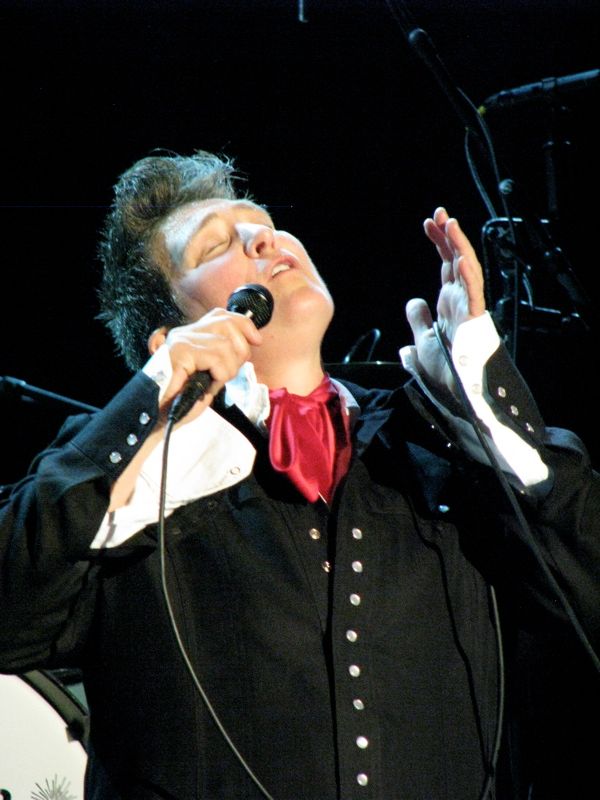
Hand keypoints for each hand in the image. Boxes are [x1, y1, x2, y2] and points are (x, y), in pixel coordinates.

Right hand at [150, 308, 262, 418]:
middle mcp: (185, 333)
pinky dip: (219, 374)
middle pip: (227, 323)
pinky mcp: (180, 351)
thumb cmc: (181, 400)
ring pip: (225, 345)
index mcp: (192, 336)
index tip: (256, 341)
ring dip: (227, 370)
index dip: (244, 325)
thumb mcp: (210, 375)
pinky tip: (207, 384)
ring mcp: (181, 340)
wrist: (158, 416)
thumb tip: (249, 344)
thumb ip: (225, 358)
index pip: (222, 315)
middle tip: (227, 373)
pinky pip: (215, 357)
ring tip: (213, 383)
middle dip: (239, 350)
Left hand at [405, 206, 485, 390]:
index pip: (446, 265)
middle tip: (438, 213)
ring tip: (448, 221)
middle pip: (456, 259)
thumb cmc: (445, 373)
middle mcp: (461, 301)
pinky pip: (472, 287)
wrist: (456, 393)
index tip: (428, 223)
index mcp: (450, 304)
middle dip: (448, 235)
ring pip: (466, 267)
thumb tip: (414, 303)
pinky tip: (458, 249)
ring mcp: (469, 307)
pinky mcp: (474, 316)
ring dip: (458, 244)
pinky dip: (466, 267)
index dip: (439, 243)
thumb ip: (418, 321)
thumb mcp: (421, 342)